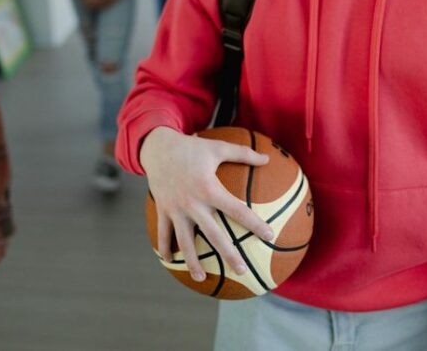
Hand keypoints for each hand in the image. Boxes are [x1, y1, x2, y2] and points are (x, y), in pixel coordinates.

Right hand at [139, 127, 272, 281]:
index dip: (254, 224)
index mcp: (209, 188)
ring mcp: (175, 209)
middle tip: (243, 270)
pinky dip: (165, 248)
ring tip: (201, 278)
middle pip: (213, 234)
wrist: (157, 147)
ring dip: (192, 262)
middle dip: (228, 254)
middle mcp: (192, 203)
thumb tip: (268, 158)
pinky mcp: (162, 210)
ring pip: (185, 241)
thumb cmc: (191, 148)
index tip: (269, 236)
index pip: (237, 210)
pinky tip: (170, 260)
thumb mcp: (217, 148)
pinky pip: (163, 233)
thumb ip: (243, 153)